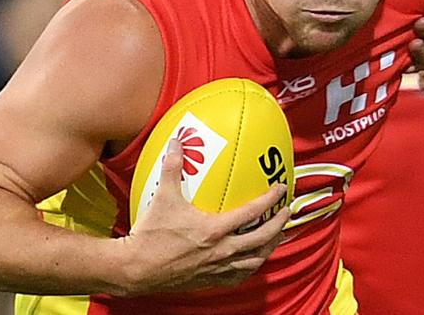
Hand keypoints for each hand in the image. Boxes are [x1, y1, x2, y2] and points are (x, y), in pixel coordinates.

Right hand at [118, 139, 289, 294]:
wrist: (136, 268)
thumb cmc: (150, 234)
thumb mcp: (163, 197)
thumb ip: (173, 167)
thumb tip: (178, 143)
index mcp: (213, 229)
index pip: (251, 213)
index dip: (270, 200)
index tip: (281, 190)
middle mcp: (220, 250)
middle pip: (261, 239)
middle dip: (279, 226)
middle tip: (287, 213)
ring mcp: (216, 268)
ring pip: (254, 261)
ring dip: (269, 248)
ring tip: (277, 238)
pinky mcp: (208, 281)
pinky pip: (238, 276)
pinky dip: (250, 268)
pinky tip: (252, 262)